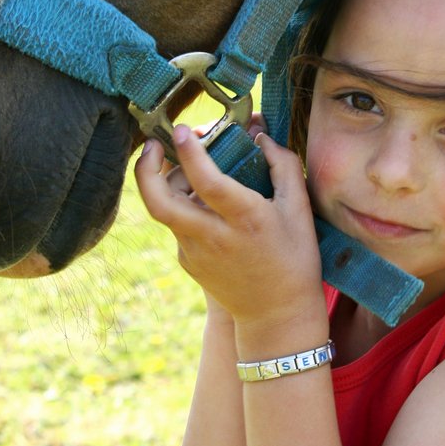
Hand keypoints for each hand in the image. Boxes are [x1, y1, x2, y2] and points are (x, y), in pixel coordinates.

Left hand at [135, 125, 323, 331]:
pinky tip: (206, 201)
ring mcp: (194, 252)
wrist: (277, 315)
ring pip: (165, 208)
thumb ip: (283, 165)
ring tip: (193, 170)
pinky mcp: (186, 261)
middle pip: (159, 201)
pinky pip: (177, 223)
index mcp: (245, 220)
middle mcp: (213, 237)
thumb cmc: (294, 258)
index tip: (182, 129)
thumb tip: (260, 134)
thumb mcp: (298, 209)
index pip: (207, 182)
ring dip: (169, 181)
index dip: (191, 152)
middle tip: (152, 144)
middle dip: (145, 168)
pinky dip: (184, 204)